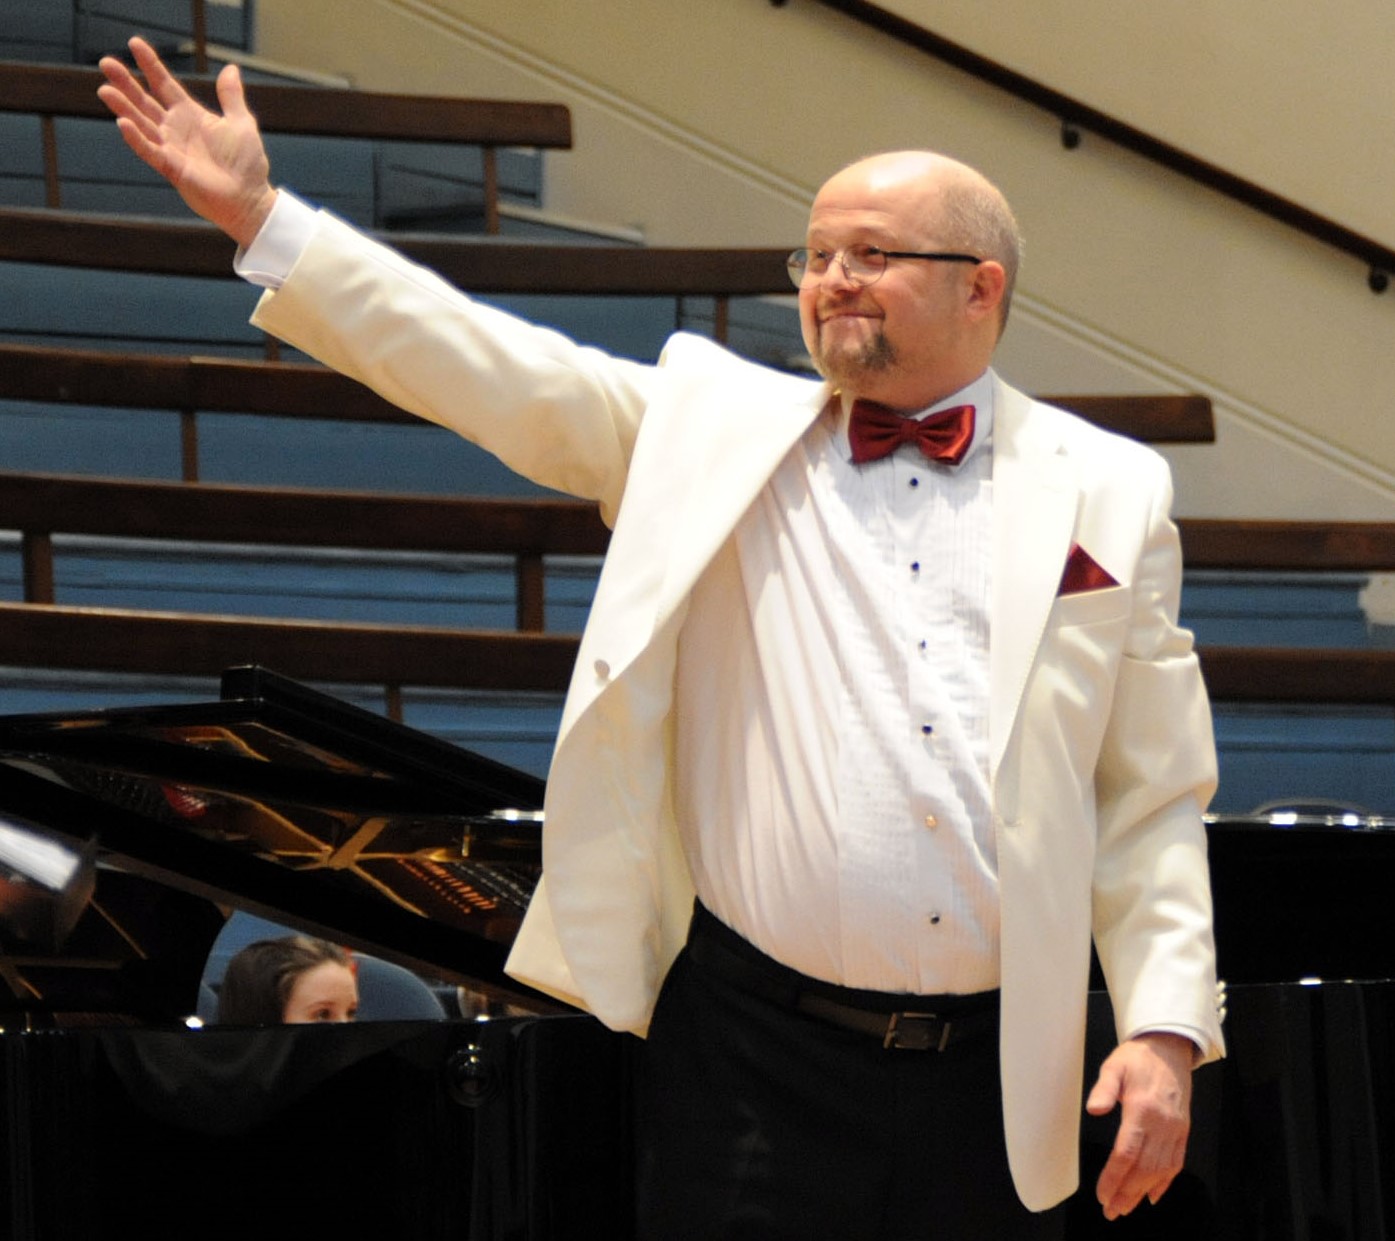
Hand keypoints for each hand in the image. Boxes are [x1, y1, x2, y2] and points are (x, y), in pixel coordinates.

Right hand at [96, 36, 276, 247]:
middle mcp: (175, 129)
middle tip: (105, 63)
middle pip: (144, 101)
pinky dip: (137, 139)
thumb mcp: (242, 122)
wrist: (251, 199)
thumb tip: (230, 68)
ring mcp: (171, 149)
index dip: (150, 65)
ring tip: (105, 90)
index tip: (134, 42)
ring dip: (124, 108)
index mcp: (190, 115)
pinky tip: (123, 123)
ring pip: (141, 124)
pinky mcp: (172, 169)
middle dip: (126, 83)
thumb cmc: (247, 164)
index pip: (164, 84)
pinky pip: (150, 152)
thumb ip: (231, 96)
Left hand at [1085, 1032, 1193, 1220]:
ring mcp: (1176, 1130)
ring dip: (1143, 1193)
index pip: (1127, 1153)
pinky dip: (1165, 1182)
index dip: (1115, 1177)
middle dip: (1127, 1193)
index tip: (1103, 1193)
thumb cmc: (1139, 1058)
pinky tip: (1153, 1195)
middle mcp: (1163, 1124)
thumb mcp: (1114, 1066)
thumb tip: (1094, 1109)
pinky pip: (1176, 1163)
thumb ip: (1104, 1089)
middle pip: (1145, 1169)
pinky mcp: (1183, 1132)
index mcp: (1143, 1109)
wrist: (1169, 1049)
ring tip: (1126, 1207)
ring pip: (1161, 1171)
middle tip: (1111, 1210)